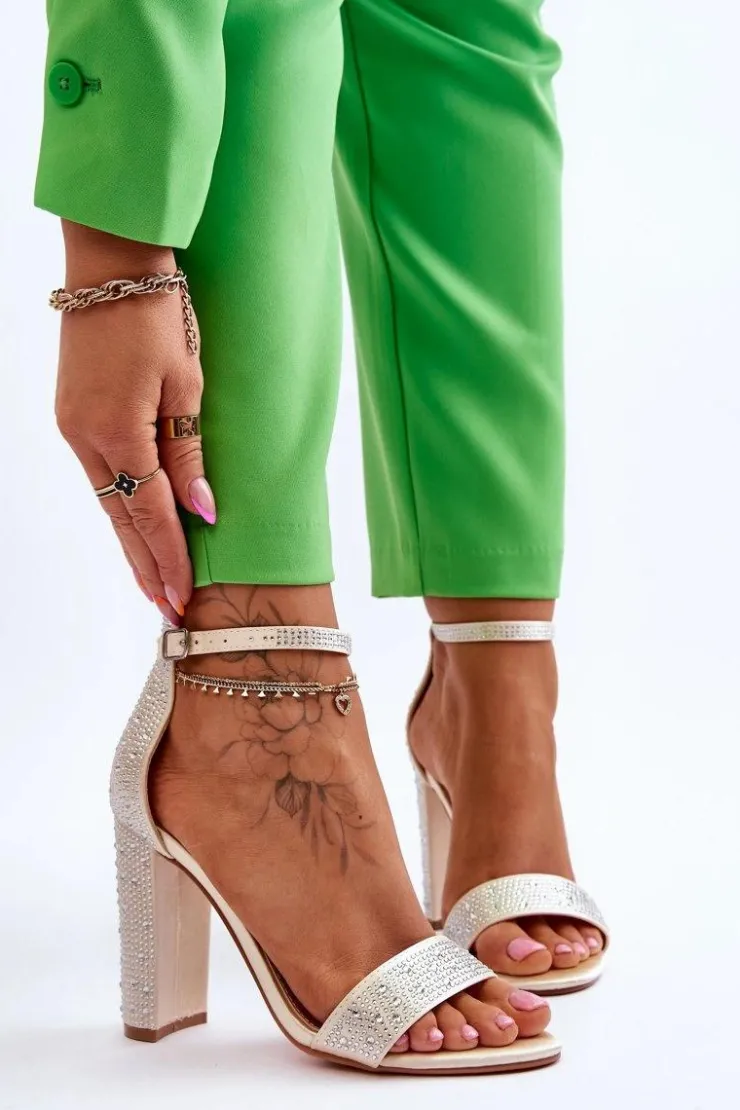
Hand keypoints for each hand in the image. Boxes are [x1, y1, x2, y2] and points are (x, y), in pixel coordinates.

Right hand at [54, 222, 216, 622]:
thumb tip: (202, 511)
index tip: (182, 597)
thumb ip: (188, 454)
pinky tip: (133, 527)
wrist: (111, 265)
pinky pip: (100, 475)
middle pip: (121, 519)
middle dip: (145, 565)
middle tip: (166, 608)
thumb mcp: (185, 385)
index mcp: (118, 433)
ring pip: (107, 500)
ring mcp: (73, 427)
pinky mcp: (72, 415)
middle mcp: (86, 438)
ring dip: (130, 541)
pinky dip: (119, 507)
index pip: (151, 513)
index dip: (169, 558)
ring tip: (151, 580)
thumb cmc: (158, 317)